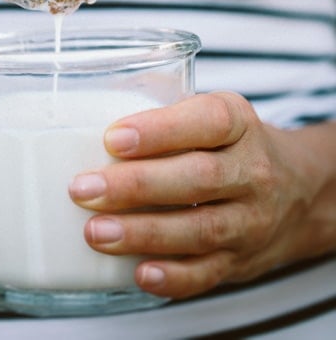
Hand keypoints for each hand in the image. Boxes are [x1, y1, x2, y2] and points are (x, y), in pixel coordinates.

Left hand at [69, 92, 335, 299]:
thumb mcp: (212, 111)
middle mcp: (251, 171)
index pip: (207, 121)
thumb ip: (163, 107)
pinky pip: (208, 274)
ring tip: (96, 231)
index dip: (159, 131)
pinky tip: (139, 273)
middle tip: (84, 188)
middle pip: (197, 178)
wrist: (297, 190)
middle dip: (136, 186)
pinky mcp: (241, 261)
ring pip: (199, 229)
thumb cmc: (231, 144)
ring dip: (143, 233)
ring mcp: (249, 220)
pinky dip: (173, 277)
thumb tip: (90, 103)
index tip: (113, 138)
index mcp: (239, 123)